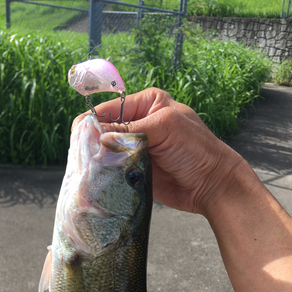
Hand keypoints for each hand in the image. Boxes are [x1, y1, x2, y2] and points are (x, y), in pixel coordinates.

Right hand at [72, 88, 245, 214]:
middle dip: (93, 141)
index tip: (80, 136)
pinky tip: (98, 178)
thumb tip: (97, 137)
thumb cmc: (196, 150)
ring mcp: (135, 149)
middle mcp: (138, 125)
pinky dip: (105, 174)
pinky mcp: (134, 171)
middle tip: (84, 155)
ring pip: (106, 151)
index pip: (109, 109)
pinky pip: (113, 170)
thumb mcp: (165, 128)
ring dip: (98, 159)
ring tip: (89, 168)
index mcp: (146, 105)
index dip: (93, 121)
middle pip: (104, 130)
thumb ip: (131, 130)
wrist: (212, 186)